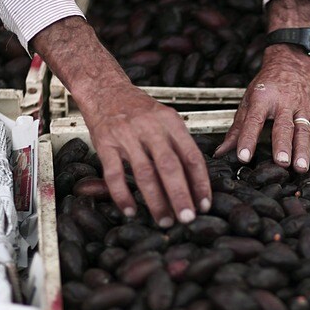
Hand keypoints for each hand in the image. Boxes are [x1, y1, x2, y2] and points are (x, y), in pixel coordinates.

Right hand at [76, 83, 210, 226]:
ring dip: (156, 200)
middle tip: (188, 218)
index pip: (191, 156)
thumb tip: (196, 182)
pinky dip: (122, 195)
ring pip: (144, 173)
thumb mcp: (165, 119)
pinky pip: (113, 174)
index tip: (204, 204)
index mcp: (170, 122)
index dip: (200, 182)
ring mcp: (126, 136)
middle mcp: (150, 128)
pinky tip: (131, 210)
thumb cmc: (139, 109)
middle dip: (181, 195)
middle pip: (170, 166)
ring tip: (164, 220)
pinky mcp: (105, 144)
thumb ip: (179, 146)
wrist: (105, 88)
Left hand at [215, 44, 309, 172]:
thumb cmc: (267, 85)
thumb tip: (220, 153)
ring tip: (301, 167)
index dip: (248, 139)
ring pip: (304, 131)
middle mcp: (284, 103)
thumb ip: (237, 130)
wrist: (292, 63)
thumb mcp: (248, 102)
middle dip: (282, 145)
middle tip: (281, 162)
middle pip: (283, 126)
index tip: (243, 157)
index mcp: (263, 98)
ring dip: (304, 150)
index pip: (253, 120)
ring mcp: (302, 109)